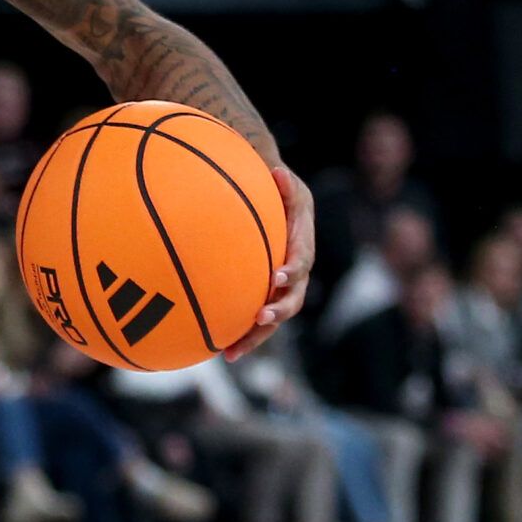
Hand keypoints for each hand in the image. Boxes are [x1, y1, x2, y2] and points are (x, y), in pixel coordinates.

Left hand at [224, 164, 313, 360]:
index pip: (301, 259)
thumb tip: (277, 171)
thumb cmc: (274, 187)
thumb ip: (281, 181)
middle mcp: (295, 269)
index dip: (292, 269)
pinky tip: (220, 350)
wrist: (274, 200)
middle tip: (261, 316)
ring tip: (233, 350)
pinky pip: (256, 318)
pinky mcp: (266, 294)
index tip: (278, 276)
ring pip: (274, 315)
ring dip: (257, 334)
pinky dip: (242, 334)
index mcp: (301, 242)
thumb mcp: (281, 178)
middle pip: (293, 296)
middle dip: (279, 309)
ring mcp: (281, 286)